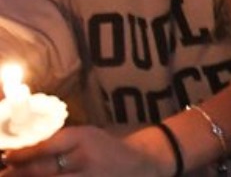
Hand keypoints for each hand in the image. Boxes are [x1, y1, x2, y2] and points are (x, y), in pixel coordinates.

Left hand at [0, 126, 165, 176]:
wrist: (140, 164)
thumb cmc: (106, 147)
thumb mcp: (86, 136)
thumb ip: (59, 142)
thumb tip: (23, 151)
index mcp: (84, 139)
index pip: (46, 147)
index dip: (22, 154)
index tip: (8, 156)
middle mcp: (85, 160)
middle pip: (43, 170)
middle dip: (18, 173)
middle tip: (5, 173)